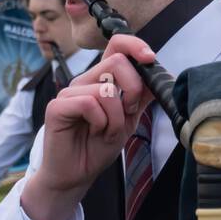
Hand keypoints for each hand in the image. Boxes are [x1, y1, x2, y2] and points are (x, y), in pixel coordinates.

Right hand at [21, 35, 156, 219]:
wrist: (77, 175)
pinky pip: (89, 103)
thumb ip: (142, 97)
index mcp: (101, 79)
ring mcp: (69, 92)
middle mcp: (84, 80)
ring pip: (106, 89)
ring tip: (105, 131)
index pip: (117, 45)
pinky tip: (93, 133)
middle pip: (117, 62)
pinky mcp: (57, 107)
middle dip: (133, 90)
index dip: (136, 46)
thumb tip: (163, 75)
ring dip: (116, 117)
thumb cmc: (98, 146)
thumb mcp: (129, 119)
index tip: (151, 59)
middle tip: (128, 113)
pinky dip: (100, 122)